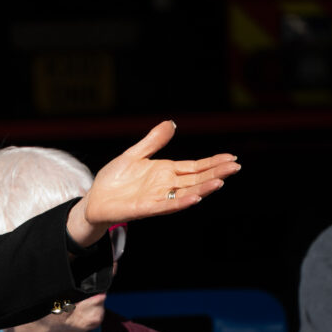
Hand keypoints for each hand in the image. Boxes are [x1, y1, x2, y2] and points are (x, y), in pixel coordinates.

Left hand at [66, 121, 239, 246]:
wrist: (95, 198)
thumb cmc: (114, 179)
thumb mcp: (134, 154)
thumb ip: (153, 142)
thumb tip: (171, 123)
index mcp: (165, 172)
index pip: (195, 167)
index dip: (213, 162)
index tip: (232, 157)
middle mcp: (166, 185)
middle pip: (196, 179)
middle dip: (216, 173)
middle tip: (236, 166)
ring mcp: (158, 197)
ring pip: (187, 192)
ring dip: (204, 188)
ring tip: (221, 181)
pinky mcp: (146, 208)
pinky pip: (167, 205)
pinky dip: (182, 202)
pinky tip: (195, 197)